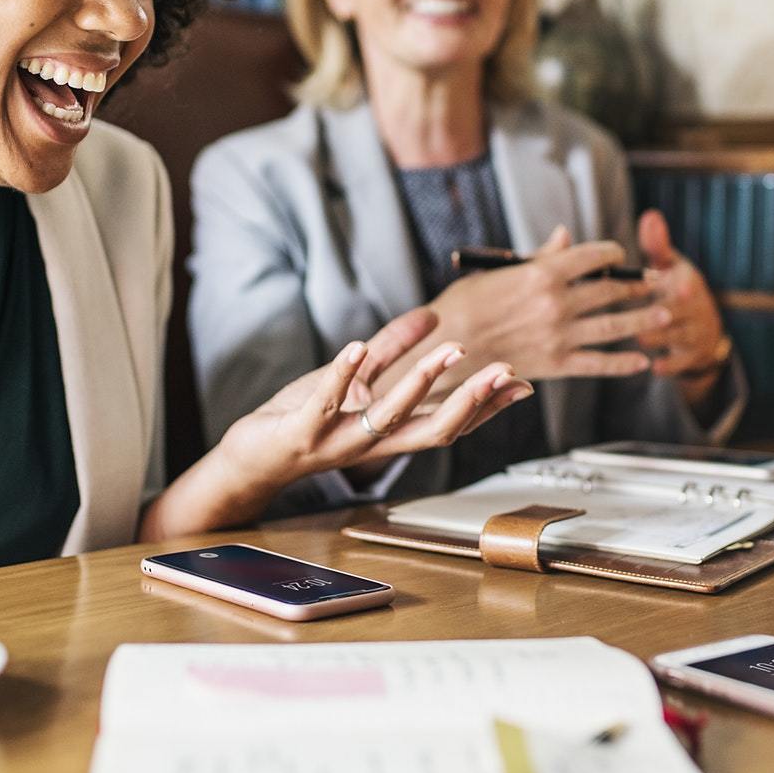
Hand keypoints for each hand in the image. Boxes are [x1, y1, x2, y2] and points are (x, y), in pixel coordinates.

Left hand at [218, 307, 532, 493]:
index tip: (519, 383)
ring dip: (420, 382)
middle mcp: (374, 443)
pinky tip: (356, 346)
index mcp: (390, 432)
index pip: (449, 423)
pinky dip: (341, 375)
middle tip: (503, 372)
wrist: (254, 456)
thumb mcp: (354, 378)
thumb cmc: (306, 418)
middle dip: (471, 400)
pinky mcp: (303, 432)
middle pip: (434, 429)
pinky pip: (326, 404)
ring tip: (448, 349)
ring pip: (389, 417)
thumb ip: (391, 349)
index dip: (486, 407)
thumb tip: (432, 316)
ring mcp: (339, 440)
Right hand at [421, 225, 668, 383]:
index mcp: (542, 273)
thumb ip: (538, 257)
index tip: (619, 255)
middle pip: (610, 289)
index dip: (613, 253)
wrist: (444, 347)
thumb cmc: (462, 304)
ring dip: (643, 319)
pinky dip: (624, 364)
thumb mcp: (496, 271)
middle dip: (636, 284)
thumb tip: (565, 236)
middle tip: (654, 282)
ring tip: (663, 314)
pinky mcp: (556, 364)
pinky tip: (641, 362)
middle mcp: (558, 303)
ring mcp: (560, 335)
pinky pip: (599, 363)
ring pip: (615, 325)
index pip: (593, 256)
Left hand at [637, 209, 726, 396]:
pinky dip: (669, 365)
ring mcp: (694, 333)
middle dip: (662, 310)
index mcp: (687, 283)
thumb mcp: (672, 266)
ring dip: (657, 337)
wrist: (703, 329)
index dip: (679, 283)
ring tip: (639, 336)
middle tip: (639, 311)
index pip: (684, 282)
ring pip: (675, 336)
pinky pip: (680, 362)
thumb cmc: (675, 289)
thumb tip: (650, 215)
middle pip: (679, 309)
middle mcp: (694, 308)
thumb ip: (658, 245)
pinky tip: (654, 367)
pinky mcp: (691, 356)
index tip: (674, 283)